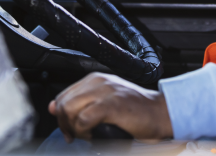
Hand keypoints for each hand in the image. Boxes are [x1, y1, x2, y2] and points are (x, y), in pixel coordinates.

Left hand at [49, 73, 172, 141]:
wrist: (161, 113)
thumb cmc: (137, 111)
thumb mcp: (105, 102)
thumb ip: (81, 103)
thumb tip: (54, 107)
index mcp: (95, 79)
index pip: (63, 95)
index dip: (62, 116)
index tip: (70, 130)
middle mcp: (98, 81)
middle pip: (63, 103)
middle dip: (65, 124)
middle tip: (77, 135)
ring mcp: (105, 91)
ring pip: (70, 109)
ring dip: (74, 127)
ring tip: (87, 134)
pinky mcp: (112, 104)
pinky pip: (83, 119)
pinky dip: (84, 131)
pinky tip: (95, 134)